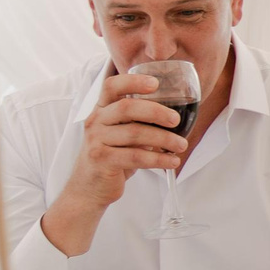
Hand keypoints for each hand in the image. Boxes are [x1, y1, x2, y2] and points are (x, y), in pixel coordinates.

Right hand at [42, 71, 188, 255]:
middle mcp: (96, 121)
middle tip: (176, 120)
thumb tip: (175, 118)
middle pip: (127, 108)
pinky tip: (171, 161)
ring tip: (181, 145)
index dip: (133, 81)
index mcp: (101, 109)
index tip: (155, 83)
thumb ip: (138, 122)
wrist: (89, 187)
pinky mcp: (102, 160)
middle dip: (156, 112)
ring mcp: (96, 141)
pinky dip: (158, 159)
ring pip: (135, 134)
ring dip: (164, 139)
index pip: (112, 86)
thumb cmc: (112, 156)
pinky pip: (136, 156)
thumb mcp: (121, 134)